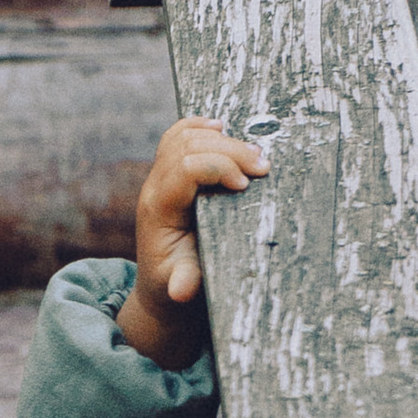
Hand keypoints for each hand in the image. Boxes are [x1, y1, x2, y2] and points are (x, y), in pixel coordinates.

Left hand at [119, 115, 268, 366]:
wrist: (161, 284)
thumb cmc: (176, 283)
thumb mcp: (183, 286)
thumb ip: (185, 281)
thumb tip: (181, 291)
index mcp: (159, 209)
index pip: (186, 167)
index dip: (220, 167)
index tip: (245, 186)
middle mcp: (154, 187)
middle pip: (190, 145)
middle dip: (231, 150)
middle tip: (263, 168)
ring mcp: (158, 176)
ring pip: (186, 135)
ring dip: (223, 138)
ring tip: (253, 155)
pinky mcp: (167, 172)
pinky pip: (177, 136)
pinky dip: (199, 126)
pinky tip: (220, 127)